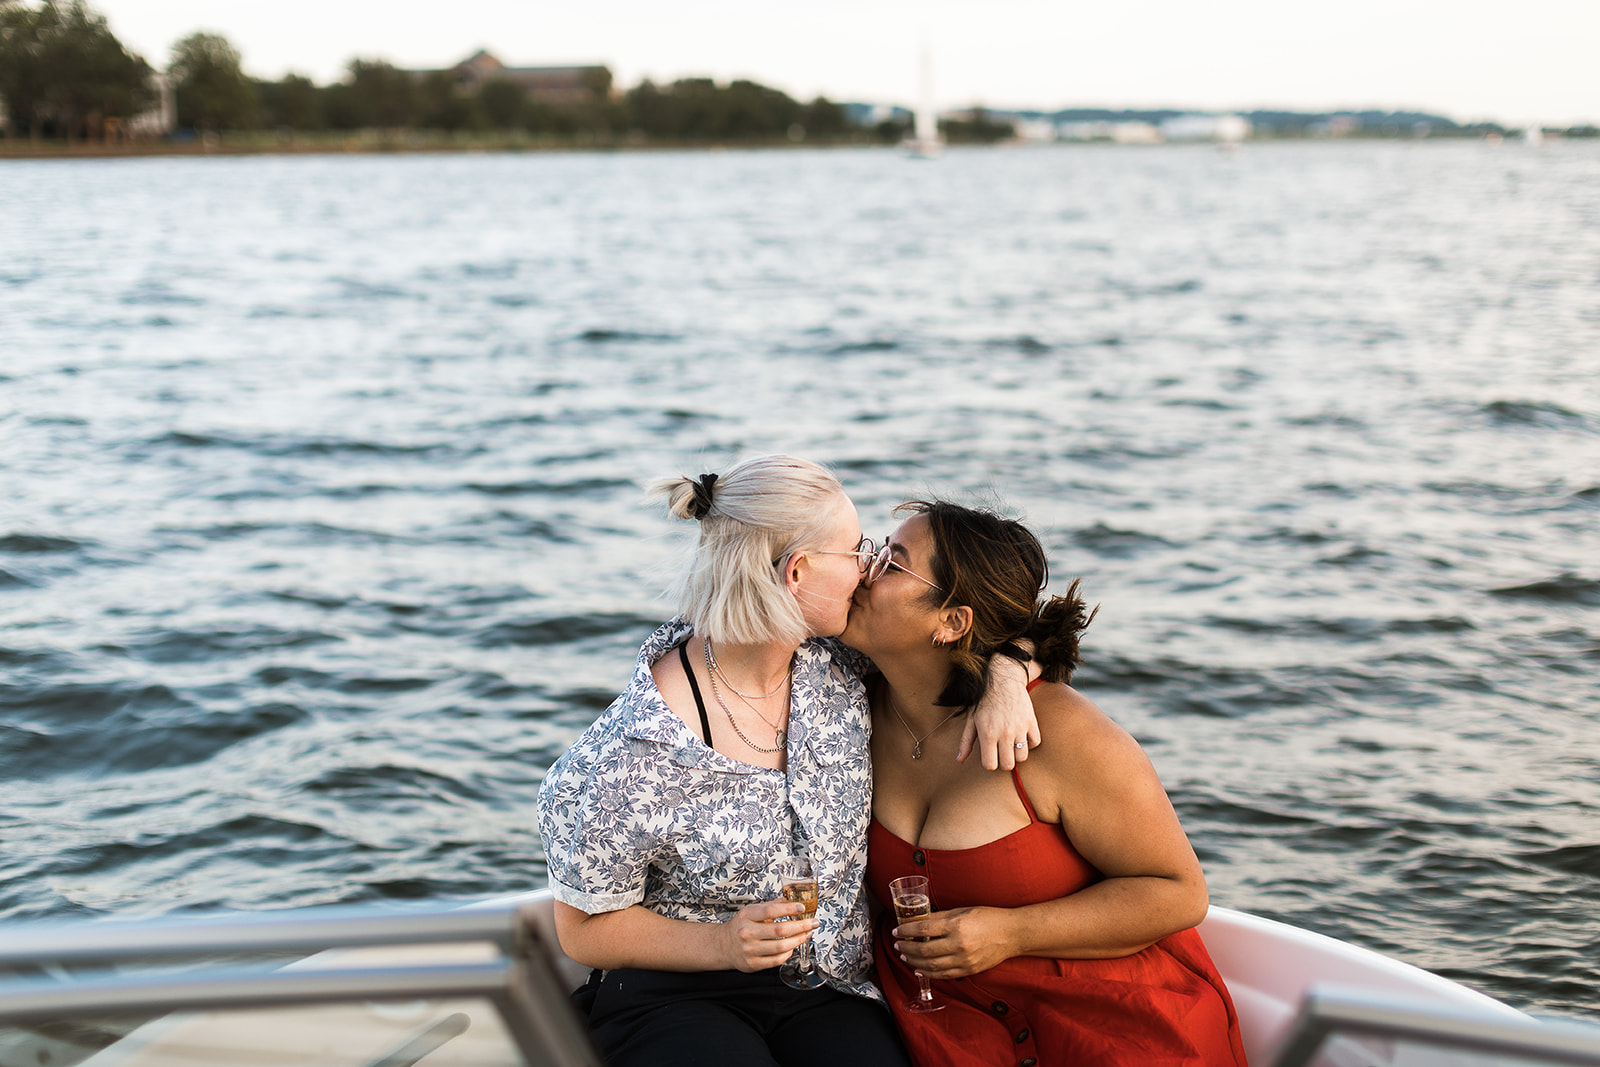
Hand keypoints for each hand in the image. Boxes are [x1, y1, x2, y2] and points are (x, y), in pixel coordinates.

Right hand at [719, 900, 816, 972]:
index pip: (770, 911)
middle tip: (813, 923)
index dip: (788, 909)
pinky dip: (788, 953)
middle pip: (779, 930)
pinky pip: (776, 960)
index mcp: (747, 916)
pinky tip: (793, 947)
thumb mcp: (751, 911)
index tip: (802, 908)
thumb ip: (771, 906)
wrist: (723, 945)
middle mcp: (747, 933)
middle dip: (801, 926)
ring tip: (806, 934)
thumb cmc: (740, 926)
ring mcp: (750, 950)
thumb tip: (791, 900)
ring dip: (798, 940)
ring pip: (780, 947)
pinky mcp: (753, 964)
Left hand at [892, 906, 1014, 978]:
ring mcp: (964, 960)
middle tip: (897, 944)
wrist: (1011, 934)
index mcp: (956, 925)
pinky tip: (919, 969)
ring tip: (905, 956)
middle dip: (906, 948)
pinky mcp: (969, 970)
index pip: (923, 929)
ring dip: (914, 962)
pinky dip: (928, 973)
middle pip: (924, 950)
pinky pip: (944, 974)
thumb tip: (919, 920)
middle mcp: (959, 944)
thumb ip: (940, 917)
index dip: (906, 930)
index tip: (897, 930)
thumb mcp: (962, 911)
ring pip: (931, 965)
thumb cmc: (988, 918)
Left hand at [957, 656, 1040, 769]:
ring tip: (1011, 745)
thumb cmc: (984, 701)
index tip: (989, 756)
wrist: (1002, 679)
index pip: (990, 765)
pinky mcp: (1031, 721)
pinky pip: (1035, 743)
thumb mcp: (971, 720)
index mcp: (987, 733)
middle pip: (1008, 765)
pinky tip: (1022, 737)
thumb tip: (959, 760)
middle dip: (1003, 762)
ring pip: (1023, 757)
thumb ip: (966, 742)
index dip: (989, 763)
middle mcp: (1004, 733)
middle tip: (1001, 752)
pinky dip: (1030, 743)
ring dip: (1017, 754)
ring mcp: (1019, 727)